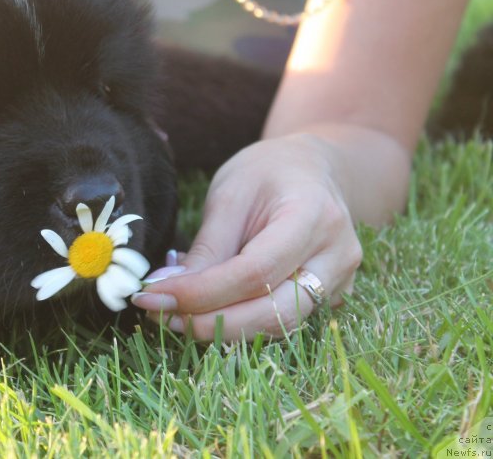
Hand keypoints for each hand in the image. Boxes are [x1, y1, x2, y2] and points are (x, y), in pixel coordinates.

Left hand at [132, 133, 362, 339]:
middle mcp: (336, 255)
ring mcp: (342, 280)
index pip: (255, 273)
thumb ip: (206, 247)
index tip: (154, 296)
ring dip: (221, 328)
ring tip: (175, 312)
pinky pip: (282, 321)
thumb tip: (167, 290)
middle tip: (159, 314)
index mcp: (313, 216)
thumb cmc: (268, 173)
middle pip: (273, 312)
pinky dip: (240, 321)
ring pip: (279, 325)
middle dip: (210, 323)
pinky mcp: (332, 298)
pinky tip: (206, 306)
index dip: (202, 293)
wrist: (313, 169)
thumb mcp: (230, 195)